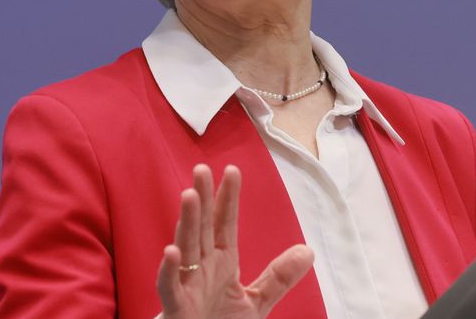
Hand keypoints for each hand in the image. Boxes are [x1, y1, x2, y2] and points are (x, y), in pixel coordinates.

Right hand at [156, 165, 313, 318]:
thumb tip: (307, 251)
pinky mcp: (175, 310)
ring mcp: (186, 288)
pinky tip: (171, 251)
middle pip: (202, 229)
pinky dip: (168, 271)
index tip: (233, 170)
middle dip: (202, 199)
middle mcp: (201, 270)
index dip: (228, 198)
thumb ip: (278, 277)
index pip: (224, 225)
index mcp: (221, 264)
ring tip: (189, 196)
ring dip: (186, 224)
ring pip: (184, 250)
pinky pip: (169, 288)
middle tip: (202, 169)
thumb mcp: (256, 302)